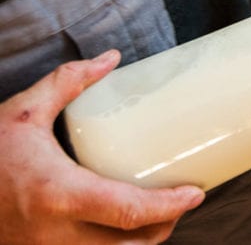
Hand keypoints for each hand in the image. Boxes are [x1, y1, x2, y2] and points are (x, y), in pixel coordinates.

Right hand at [0, 51, 204, 243]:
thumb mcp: (21, 112)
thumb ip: (67, 83)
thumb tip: (111, 59)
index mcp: (58, 195)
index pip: (129, 211)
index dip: (169, 207)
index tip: (194, 193)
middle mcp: (54, 235)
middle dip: (164, 227)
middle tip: (182, 201)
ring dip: (140, 244)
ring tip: (158, 216)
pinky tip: (122, 233)